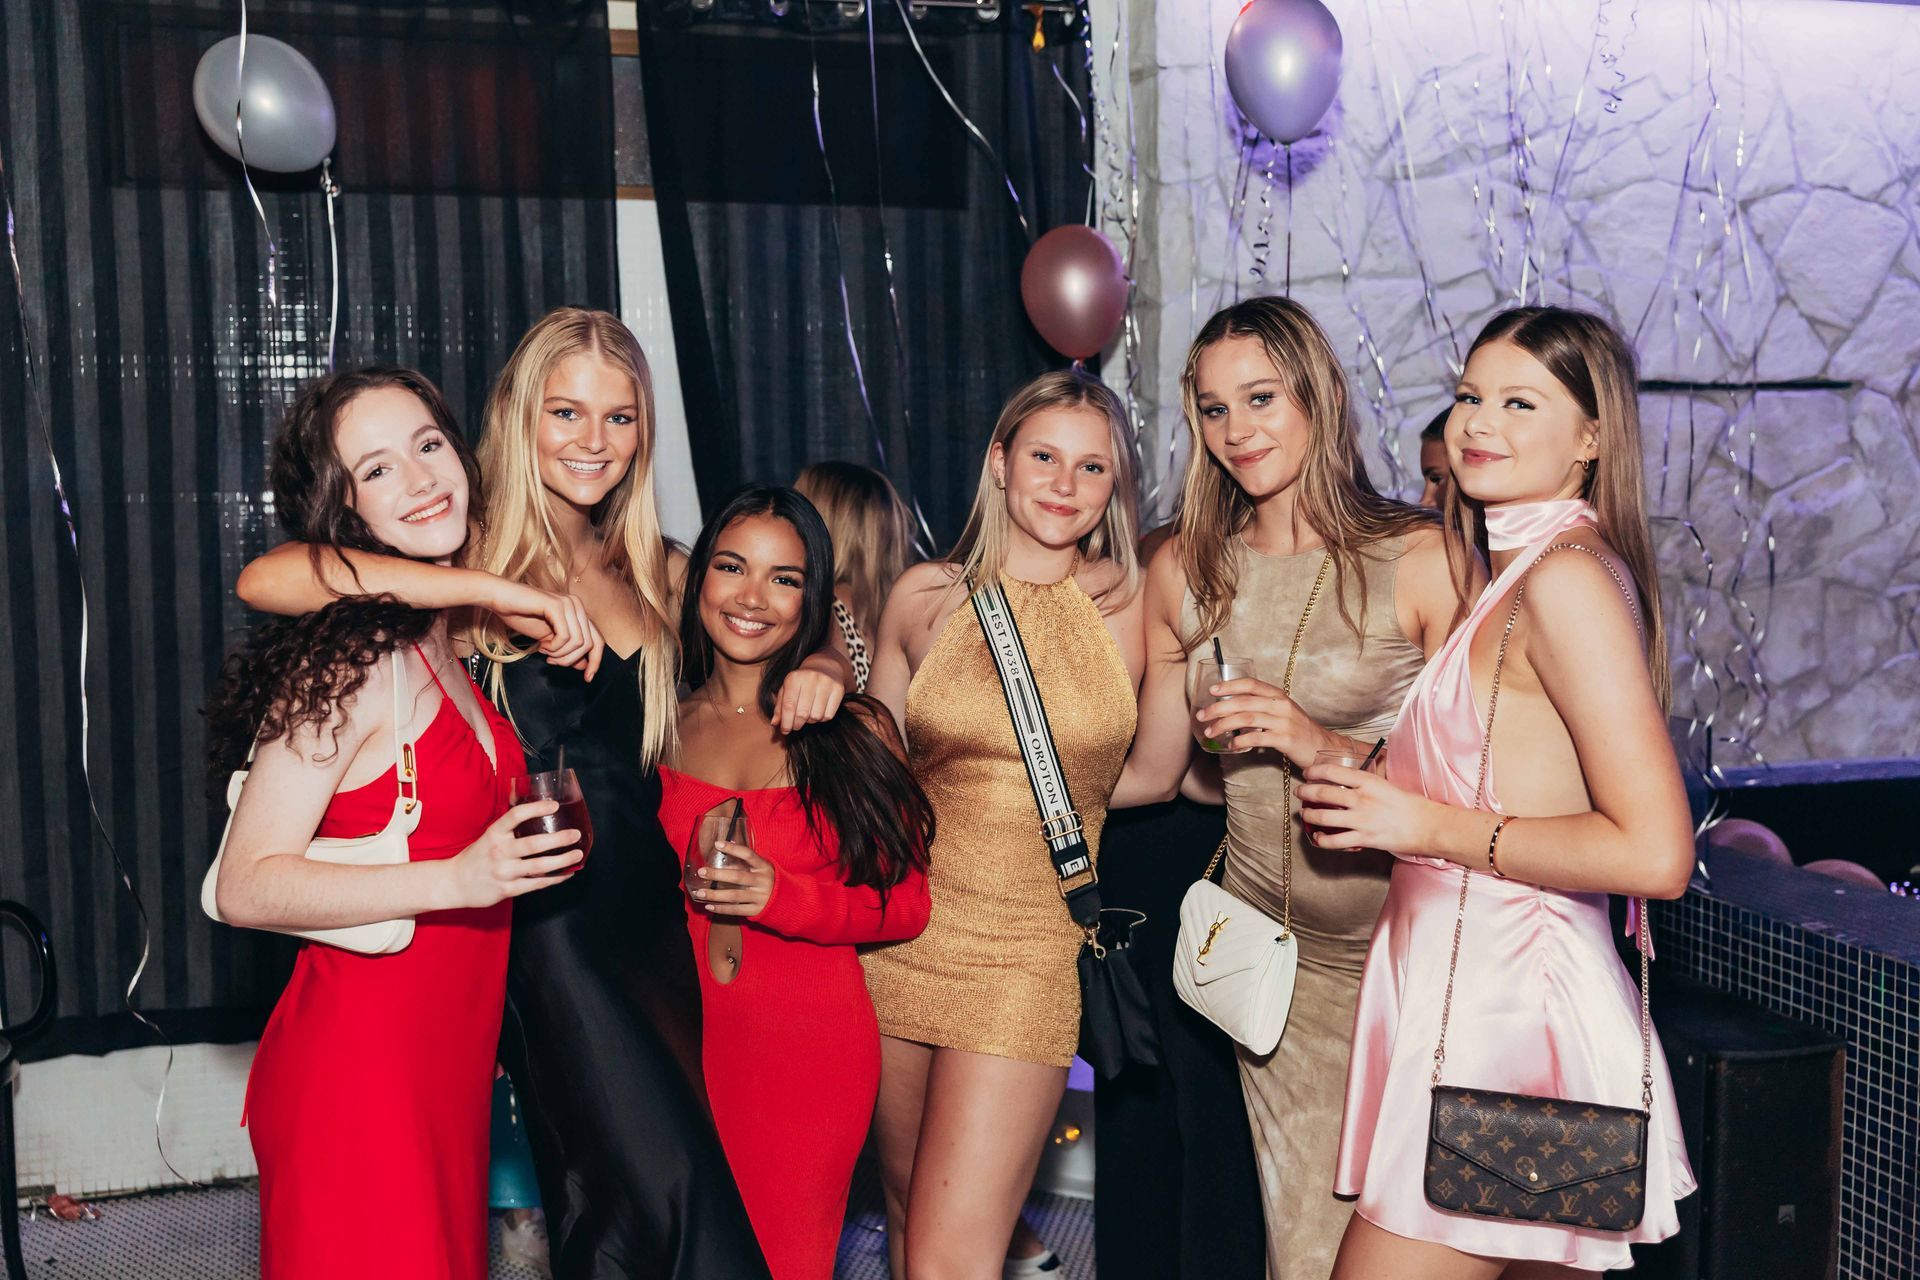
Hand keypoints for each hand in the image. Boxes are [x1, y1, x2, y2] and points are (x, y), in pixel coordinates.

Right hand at [444, 799, 582, 907]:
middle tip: (575, 834)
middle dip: (559, 839)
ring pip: (538, 866)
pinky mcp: (507, 889)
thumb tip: (537, 810)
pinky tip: (566, 873)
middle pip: (533, 844)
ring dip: (562, 860)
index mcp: (494, 833)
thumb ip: (510, 827)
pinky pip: (536, 884)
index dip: (536, 808)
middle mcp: (499, 851)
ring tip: (577, 854)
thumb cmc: (477, 856)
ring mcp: (503, 872)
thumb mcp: (489, 836)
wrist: (454, 883)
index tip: (554, 805)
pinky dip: (554, 878)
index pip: (516, 816)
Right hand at [486, 578, 604, 680]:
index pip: (598, 640)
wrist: (500, 598)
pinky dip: (554, 647)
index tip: (587, 678)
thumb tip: (585, 666)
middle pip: (591, 644)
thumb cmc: (521, 615)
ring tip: (545, 652)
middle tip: (552, 662)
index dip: (596, 662)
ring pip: (579, 642)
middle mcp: (577, 605)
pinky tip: (542, 645)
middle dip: (571, 660)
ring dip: (561, 655)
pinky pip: (565, 636)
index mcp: (578, 612)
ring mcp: (568, 603)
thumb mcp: (549, 639)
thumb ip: (567, 650)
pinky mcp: (556, 605)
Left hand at [691, 841, 775, 917]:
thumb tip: (726, 846)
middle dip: (717, 874)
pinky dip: (721, 909)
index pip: (748, 855)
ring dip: (715, 895)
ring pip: (734, 896)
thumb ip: (747, 861)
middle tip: (701, 872)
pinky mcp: (756, 910)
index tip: (717, 844)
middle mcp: (762, 882)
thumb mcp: (763, 868)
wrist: (787, 902)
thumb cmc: (769, 880)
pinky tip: (709, 906)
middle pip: (737, 877)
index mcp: (764, 867)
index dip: (733, 849)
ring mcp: (760, 897)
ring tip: (699, 893)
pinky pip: (736, 910)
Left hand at [774, 661, 845, 732]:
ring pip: (816, 716)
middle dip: (797, 724)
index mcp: (794, 678)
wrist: (824, 666)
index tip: (785, 731)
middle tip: (796, 725)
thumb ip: (779, 706)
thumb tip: (775, 723)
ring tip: (809, 714)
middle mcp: (811, 678)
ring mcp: (826, 683)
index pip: (788, 706)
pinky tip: (819, 710)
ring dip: (811, 720)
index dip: (786, 722)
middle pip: (802, 713)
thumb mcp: (787, 689)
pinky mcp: (839, 689)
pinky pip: (828, 715)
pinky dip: (822, 718)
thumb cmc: (802, 682)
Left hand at [1194, 677, 1326, 761]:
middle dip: (1218, 708)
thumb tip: (1230, 708)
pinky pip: (1257, 738)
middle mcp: (1281, 705)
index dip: (1230, 685)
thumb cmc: (1298, 730)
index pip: (1251, 685)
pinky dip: (1240, 741)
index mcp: (1278, 696)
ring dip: (1224, 725)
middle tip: (1202, 716)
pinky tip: (1231, 746)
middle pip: (1243, 702)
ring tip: (1211, 732)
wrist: (1322, 748)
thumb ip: (1261, 707)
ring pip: (1246, 719)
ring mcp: (1284, 722)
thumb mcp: (1281, 712)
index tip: (1212, 690)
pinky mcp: (1286, 739)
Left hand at [1296, 763, 1445, 857]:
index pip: (1333, 771)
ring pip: (1323, 817)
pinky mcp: (1365, 839)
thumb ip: (1366, 783)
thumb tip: (1349, 780)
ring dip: (1310, 815)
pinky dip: (1322, 840)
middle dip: (1305, 792)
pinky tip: (1319, 838)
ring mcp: (1362, 820)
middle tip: (1300, 792)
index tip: (1308, 773)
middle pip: (1323, 793)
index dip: (1315, 771)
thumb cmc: (1410, 804)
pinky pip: (1335, 841)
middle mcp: (1362, 799)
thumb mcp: (1386, 785)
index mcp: (1368, 782)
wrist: (1428, 826)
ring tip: (1306, 814)